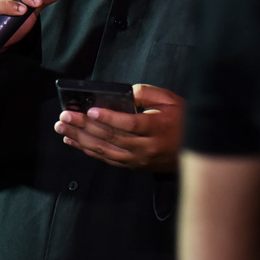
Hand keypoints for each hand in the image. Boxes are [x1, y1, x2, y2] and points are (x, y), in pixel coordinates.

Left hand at [54, 84, 184, 171]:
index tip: (91, 110)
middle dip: (85, 126)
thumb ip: (148, 94)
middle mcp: (146, 147)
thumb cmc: (184, 121)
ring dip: (81, 139)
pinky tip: (74, 142)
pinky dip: (88, 151)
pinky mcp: (133, 166)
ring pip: (105, 150)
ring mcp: (138, 159)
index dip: (109, 118)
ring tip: (62, 129)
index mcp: (157, 128)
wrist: (197, 152)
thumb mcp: (172, 100)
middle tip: (64, 117)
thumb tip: (125, 93)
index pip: (130, 124)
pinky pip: (107, 159)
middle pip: (111, 137)